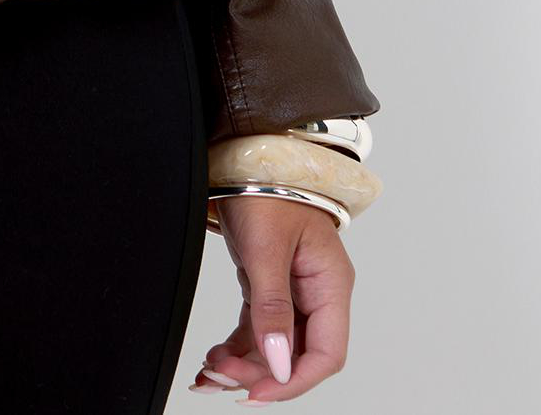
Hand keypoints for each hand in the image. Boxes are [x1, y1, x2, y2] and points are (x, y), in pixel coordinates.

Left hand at [190, 197, 352, 401]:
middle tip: (220, 378)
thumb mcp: (266, 247)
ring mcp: (292, 288)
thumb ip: (272, 307)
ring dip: (244, 365)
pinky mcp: (267, 283)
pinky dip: (237, 347)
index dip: (295, 381)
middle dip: (260, 374)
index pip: (326, 353)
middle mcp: (316, 291)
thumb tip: (278, 365)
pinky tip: (215, 360)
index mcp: (330, 284)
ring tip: (209, 375)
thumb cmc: (266, 186)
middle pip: (297, 354)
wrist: (248, 150)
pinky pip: (258, 328)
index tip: (257, 393)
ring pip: (274, 346)